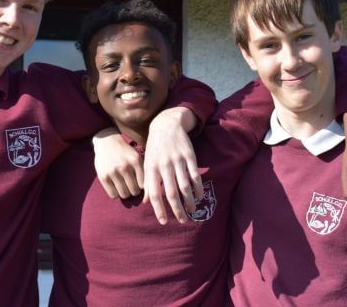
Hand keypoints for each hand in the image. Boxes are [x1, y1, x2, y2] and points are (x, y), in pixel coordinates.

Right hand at [92, 128, 143, 198]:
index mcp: (136, 161)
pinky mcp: (103, 176)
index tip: (139, 184)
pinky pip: (113, 195)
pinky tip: (115, 187)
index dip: (142, 187)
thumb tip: (149, 191)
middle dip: (134, 191)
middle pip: (134, 191)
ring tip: (124, 187)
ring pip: (124, 194)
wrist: (107, 141)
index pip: (144, 185)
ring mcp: (113, 172)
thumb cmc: (125, 153)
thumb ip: (144, 171)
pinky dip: (115, 194)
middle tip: (131, 186)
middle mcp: (125, 166)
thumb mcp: (137, 157)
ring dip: (125, 193)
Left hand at [142, 107, 202, 224]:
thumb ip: (148, 183)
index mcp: (152, 169)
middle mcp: (164, 166)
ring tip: (192, 211)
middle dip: (177, 209)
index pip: (155, 194)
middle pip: (171, 193)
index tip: (164, 222)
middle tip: (182, 220)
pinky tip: (199, 196)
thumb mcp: (147, 163)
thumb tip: (147, 202)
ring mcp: (177, 161)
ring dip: (189, 201)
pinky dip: (198, 187)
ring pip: (184, 186)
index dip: (159, 209)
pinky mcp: (189, 156)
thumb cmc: (155, 148)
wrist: (166, 125)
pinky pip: (195, 175)